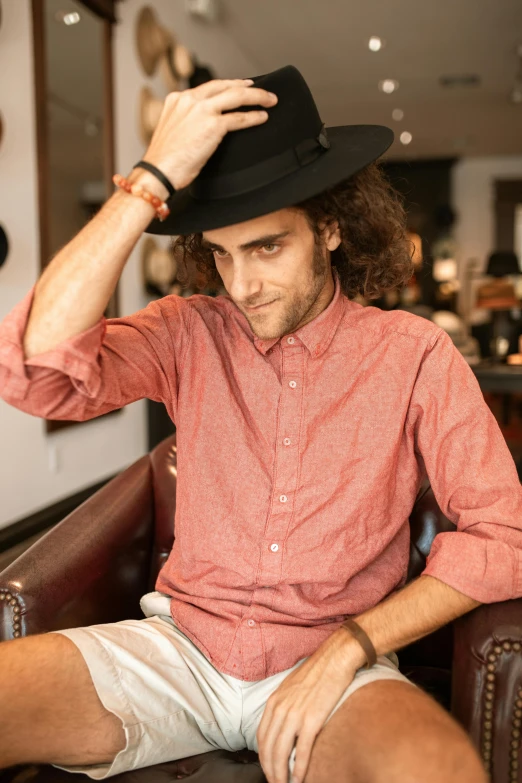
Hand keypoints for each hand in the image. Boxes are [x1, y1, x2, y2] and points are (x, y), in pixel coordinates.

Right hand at [142, 79, 277, 190]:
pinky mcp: (213, 124)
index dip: (226, 86)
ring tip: (270, 100)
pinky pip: (239, 118)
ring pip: (236, 96)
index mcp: (177, 99)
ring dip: (257, 96)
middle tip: (259, 89)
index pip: (207, 87)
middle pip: (224, 85)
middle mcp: (189, 99)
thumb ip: (187, 123)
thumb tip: (205, 129)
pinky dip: (253, 117)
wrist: (158, 172)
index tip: (238, 87)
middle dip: (245, 86)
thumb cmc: (164, 162)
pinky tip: (263, 117)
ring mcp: (202, 110)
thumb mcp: (173, 133)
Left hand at [256, 630, 361, 782]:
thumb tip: (284, 727)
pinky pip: (302, 750)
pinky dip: (300, 768)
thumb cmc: (317, 672)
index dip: (263, 757)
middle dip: (271, 770)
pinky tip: (301, 778)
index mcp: (274, 701)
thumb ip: (284, 706)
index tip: (268, 769)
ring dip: (282, 774)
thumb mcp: (292, 688)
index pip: (261, 737)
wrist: (335, 659)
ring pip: (282, 753)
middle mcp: (281, 709)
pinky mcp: (312, 719)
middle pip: (269, 749)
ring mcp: (295, 715)